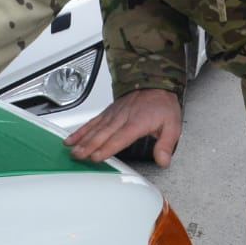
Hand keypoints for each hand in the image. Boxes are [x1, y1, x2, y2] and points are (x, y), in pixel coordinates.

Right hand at [63, 88, 181, 167]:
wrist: (154, 83)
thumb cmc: (162, 104)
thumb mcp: (173, 125)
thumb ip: (166, 144)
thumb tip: (163, 161)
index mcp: (137, 123)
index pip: (119, 138)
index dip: (107, 148)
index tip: (96, 157)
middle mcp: (121, 118)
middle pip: (102, 134)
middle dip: (88, 146)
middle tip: (78, 156)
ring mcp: (112, 114)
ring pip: (94, 128)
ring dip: (82, 139)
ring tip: (72, 149)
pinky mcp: (107, 112)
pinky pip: (92, 121)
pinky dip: (81, 129)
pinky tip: (73, 137)